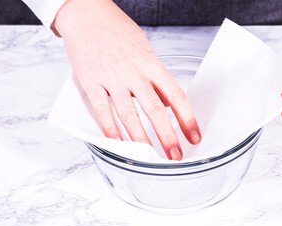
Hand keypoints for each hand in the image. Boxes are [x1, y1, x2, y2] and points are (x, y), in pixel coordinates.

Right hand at [54, 0, 200, 159]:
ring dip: (140, 138)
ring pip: (129, 113)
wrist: (87, 14)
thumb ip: (155, 77)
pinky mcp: (90, 81)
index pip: (176, 95)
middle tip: (175, 155)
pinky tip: (117, 143)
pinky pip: (101, 109)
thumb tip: (166, 103)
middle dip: (167, 135)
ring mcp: (111, 77)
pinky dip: (109, 129)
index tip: (194, 136)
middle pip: (155, 109)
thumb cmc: (117, 31)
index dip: (187, 118)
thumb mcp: (144, 49)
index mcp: (151, 64)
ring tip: (149, 156)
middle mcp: (134, 72)